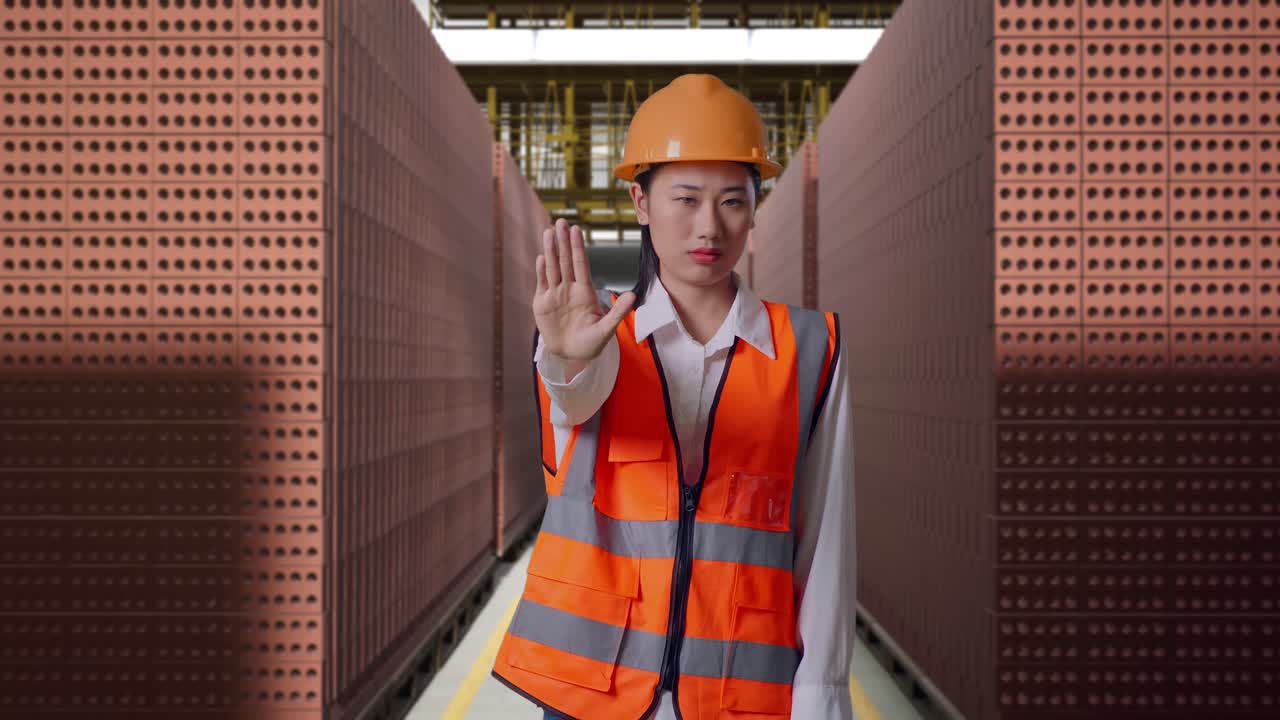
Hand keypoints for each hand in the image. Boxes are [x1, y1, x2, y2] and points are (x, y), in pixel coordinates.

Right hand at [533, 218, 635, 361]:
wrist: (570, 355)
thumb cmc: (590, 343)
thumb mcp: (606, 330)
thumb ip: (617, 312)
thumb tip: (633, 295)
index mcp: (585, 291)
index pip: (581, 264)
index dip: (578, 247)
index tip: (576, 230)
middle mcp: (569, 288)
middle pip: (566, 261)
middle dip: (563, 241)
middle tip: (560, 221)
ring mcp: (555, 294)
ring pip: (552, 268)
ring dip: (550, 250)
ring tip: (548, 232)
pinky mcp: (542, 303)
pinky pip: (542, 283)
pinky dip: (541, 271)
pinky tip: (541, 258)